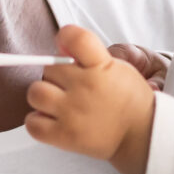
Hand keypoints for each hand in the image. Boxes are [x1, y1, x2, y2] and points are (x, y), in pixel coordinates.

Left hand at [24, 25, 158, 173]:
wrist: (141, 134)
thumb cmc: (128, 101)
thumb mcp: (117, 68)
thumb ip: (89, 55)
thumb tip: (60, 46)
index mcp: (101, 67)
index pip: (76, 38)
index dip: (65, 37)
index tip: (65, 45)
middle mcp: (85, 87)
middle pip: (49, 68)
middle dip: (56, 76)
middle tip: (68, 86)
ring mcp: (72, 112)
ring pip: (35, 93)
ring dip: (42, 97)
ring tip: (56, 104)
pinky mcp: (64, 135)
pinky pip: (32, 123)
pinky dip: (37, 122)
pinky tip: (51, 120)